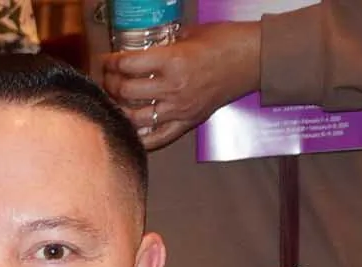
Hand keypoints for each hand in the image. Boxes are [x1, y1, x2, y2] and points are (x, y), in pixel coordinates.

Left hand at [99, 21, 261, 151]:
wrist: (254, 60)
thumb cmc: (226, 41)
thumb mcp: (189, 35)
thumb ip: (163, 45)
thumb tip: (141, 51)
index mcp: (173, 62)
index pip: (128, 66)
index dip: (111, 62)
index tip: (107, 60)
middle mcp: (174, 88)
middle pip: (126, 91)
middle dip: (110, 84)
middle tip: (107, 79)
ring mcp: (180, 109)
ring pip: (135, 117)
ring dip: (119, 109)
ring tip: (115, 100)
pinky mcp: (189, 122)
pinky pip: (158, 138)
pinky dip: (140, 136)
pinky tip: (130, 129)